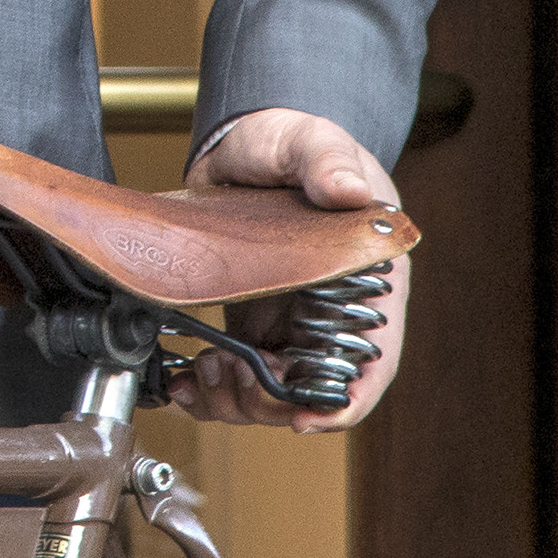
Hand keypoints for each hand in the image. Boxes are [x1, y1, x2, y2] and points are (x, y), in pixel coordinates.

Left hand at [171, 107, 408, 430]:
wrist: (244, 144)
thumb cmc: (291, 143)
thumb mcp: (309, 141)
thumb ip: (326, 159)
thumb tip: (347, 188)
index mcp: (367, 282)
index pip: (373, 361)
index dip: (344, 400)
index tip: (302, 416)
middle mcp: (333, 314)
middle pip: (315, 391)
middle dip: (269, 402)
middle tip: (227, 377)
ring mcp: (291, 322)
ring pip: (273, 394)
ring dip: (236, 401)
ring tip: (202, 372)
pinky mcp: (253, 324)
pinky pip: (240, 376)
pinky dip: (211, 390)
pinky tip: (184, 381)